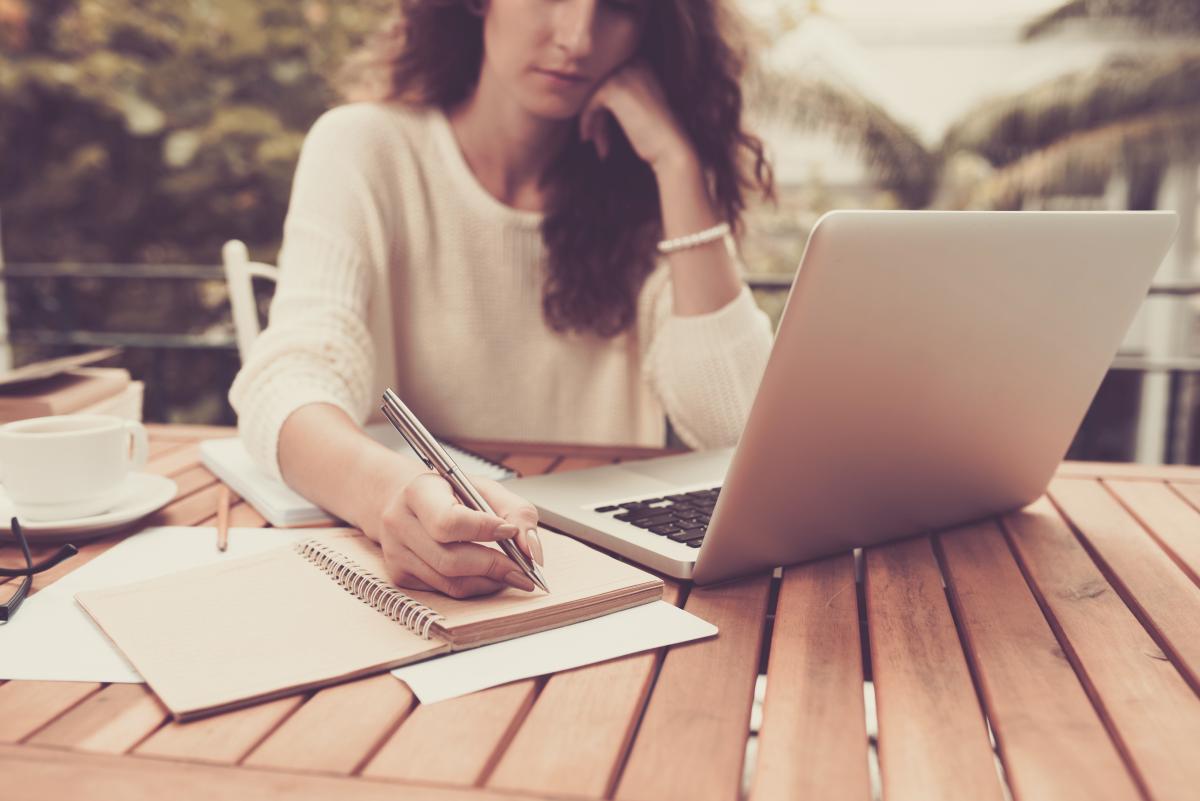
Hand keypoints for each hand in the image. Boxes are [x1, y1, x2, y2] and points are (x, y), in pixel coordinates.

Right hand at [369, 472, 544, 597]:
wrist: (409, 502)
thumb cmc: (450, 494)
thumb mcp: (485, 489)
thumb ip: (517, 513)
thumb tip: (533, 552)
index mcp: (419, 492)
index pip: (449, 521)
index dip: (483, 530)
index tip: (509, 532)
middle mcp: (399, 522)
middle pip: (450, 559)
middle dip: (494, 566)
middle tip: (523, 570)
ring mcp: (395, 553)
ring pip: (449, 581)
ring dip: (488, 581)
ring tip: (510, 573)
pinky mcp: (399, 576)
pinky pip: (444, 591)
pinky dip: (473, 587)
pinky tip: (486, 576)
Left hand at [579, 60, 696, 174]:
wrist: (672, 147)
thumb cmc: (657, 133)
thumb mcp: (638, 106)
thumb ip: (619, 96)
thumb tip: (585, 94)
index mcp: (642, 63)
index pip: (609, 81)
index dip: (603, 108)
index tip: (604, 132)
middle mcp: (634, 62)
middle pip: (600, 88)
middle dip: (597, 116)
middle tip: (598, 140)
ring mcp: (624, 73)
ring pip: (593, 97)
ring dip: (594, 123)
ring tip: (598, 145)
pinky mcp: (613, 88)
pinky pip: (590, 104)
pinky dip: (587, 122)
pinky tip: (589, 139)